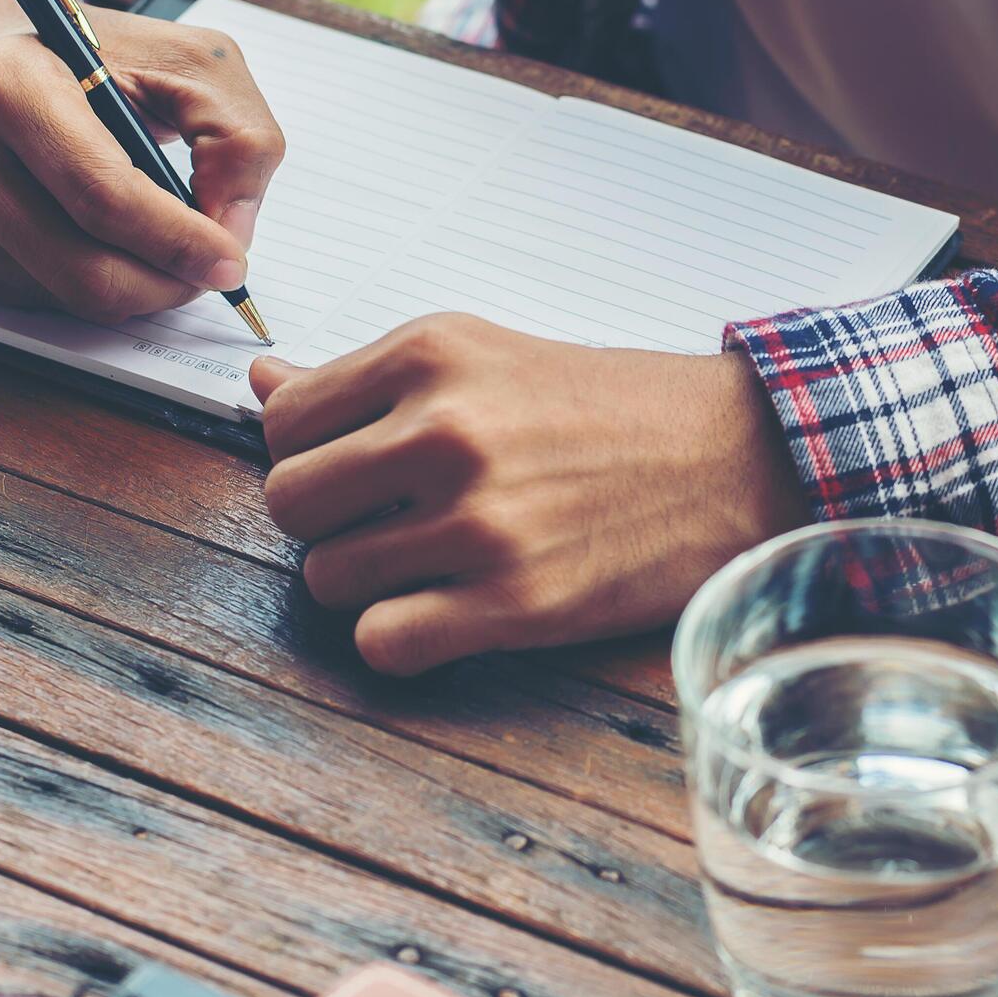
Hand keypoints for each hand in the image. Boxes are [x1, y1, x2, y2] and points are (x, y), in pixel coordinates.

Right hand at [0, 0, 284, 321]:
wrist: (2, 56)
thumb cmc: (102, 58)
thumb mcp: (192, 63)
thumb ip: (237, 137)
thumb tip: (229, 232)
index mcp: (4, 83)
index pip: (100, 193)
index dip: (176, 241)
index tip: (230, 262)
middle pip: (82, 268)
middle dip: (166, 283)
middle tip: (210, 269)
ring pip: (67, 296)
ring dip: (137, 287)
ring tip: (162, 240)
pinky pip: (42, 301)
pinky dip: (95, 285)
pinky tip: (103, 235)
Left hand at [253, 316, 812, 674]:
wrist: (736, 456)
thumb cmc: (613, 407)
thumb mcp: (486, 354)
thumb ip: (367, 377)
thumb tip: (262, 386)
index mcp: (432, 355)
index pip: (284, 421)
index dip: (309, 454)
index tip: (354, 468)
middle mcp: (447, 431)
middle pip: (289, 504)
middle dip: (328, 523)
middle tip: (386, 521)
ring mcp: (479, 521)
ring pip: (329, 579)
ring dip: (367, 584)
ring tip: (430, 563)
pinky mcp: (515, 603)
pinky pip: (383, 643)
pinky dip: (400, 639)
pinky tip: (445, 612)